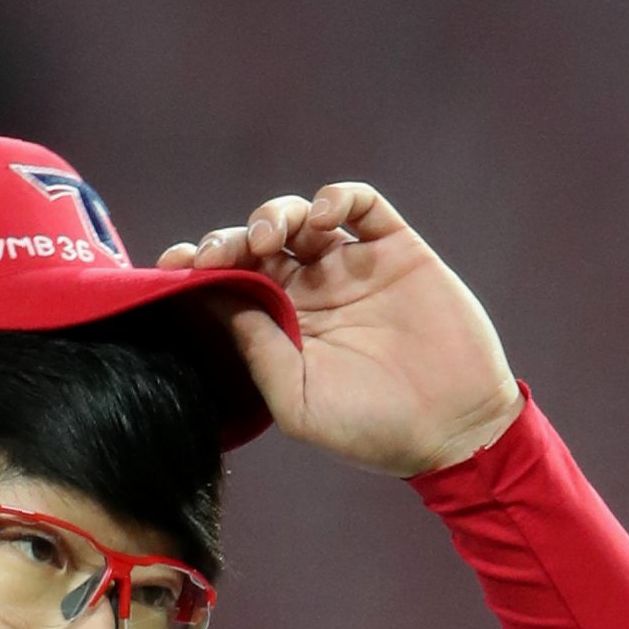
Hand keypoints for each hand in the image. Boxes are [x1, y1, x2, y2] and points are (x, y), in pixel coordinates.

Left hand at [156, 182, 520, 478]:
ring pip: (300, 218)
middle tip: (221, 253)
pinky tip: (321, 219)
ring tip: (267, 235)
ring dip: (274, 214)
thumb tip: (222, 301)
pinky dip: (335, 199)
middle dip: (230, 239)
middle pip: (257, 244)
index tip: (175, 266)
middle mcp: (314, 292)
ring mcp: (353, 267)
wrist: (453, 428)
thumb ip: (260, 352)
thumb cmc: (372, 429)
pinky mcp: (395, 249)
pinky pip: (360, 205)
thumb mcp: (299, 402)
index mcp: (284, 329)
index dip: (201, 268)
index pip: (232, 284)